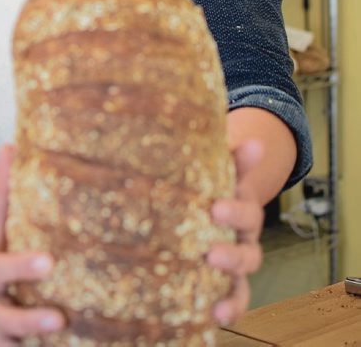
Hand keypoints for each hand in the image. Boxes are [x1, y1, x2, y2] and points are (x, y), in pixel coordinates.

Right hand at [0, 144, 64, 344]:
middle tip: (59, 319)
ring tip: (58, 340)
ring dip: (28, 340)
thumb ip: (5, 179)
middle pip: (3, 313)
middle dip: (30, 318)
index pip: (4, 265)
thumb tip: (15, 143)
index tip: (50, 262)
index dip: (24, 266)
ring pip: (5, 336)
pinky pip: (8, 343)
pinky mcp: (3, 324)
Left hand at [207, 139, 264, 325]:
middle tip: (214, 212)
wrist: (202, 216)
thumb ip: (226, 155)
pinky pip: (236, 295)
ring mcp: (237, 253)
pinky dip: (231, 306)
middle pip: (249, 222)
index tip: (234, 171)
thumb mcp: (209, 168)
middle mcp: (242, 224)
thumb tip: (251, 140)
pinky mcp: (227, 280)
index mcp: (237, 191)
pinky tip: (215, 313)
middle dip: (235, 216)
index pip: (243, 175)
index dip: (245, 168)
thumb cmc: (203, 190)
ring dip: (234, 262)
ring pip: (247, 261)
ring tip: (214, 261)